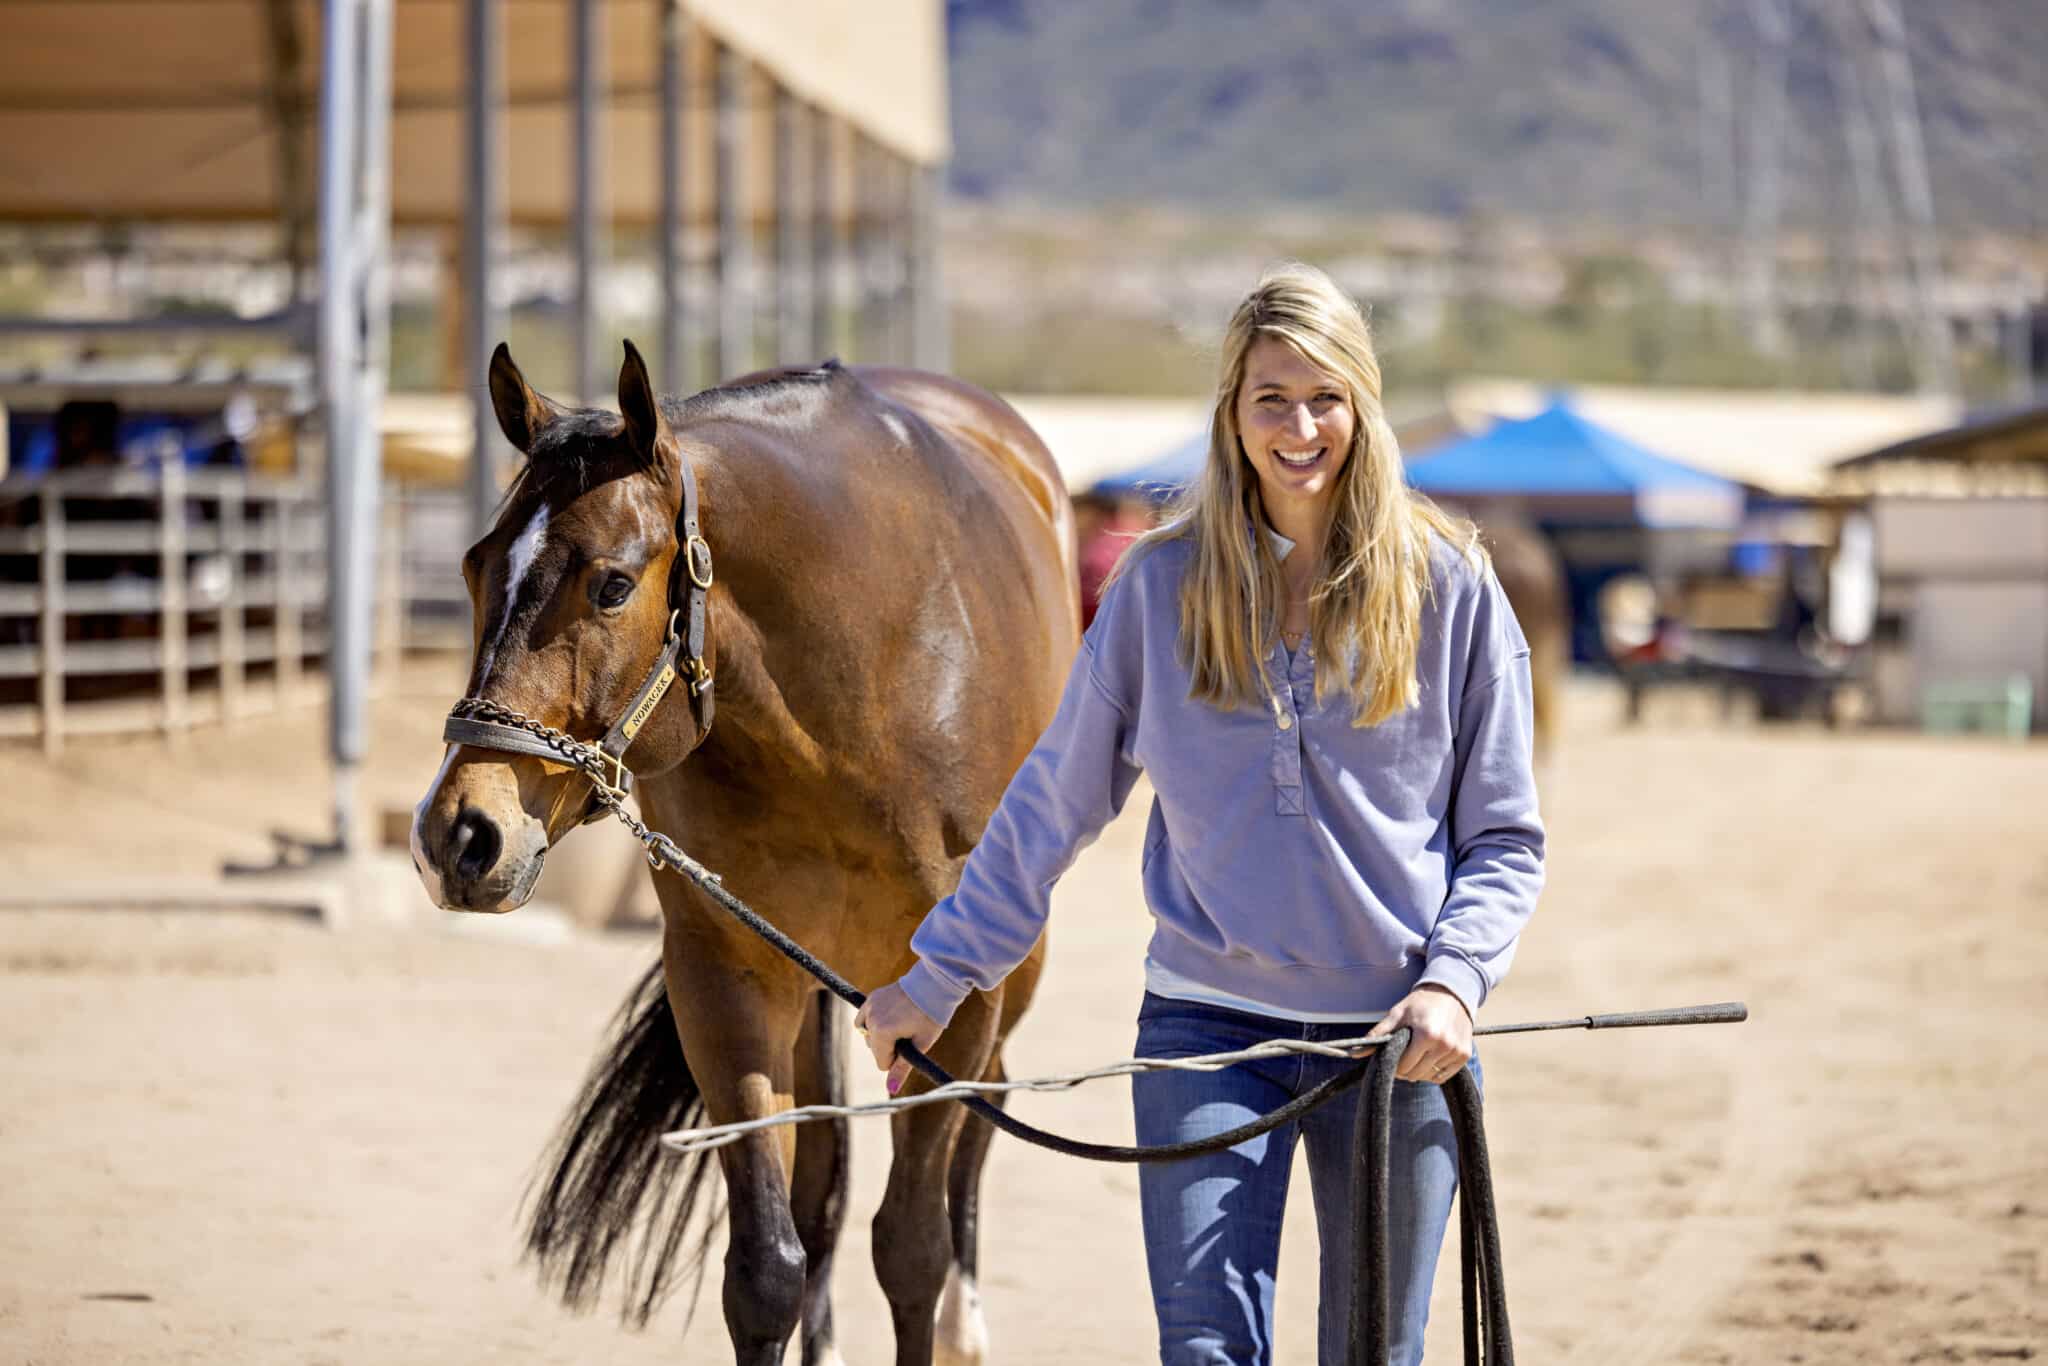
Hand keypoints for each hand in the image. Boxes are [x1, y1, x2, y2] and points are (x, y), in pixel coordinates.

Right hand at [853, 981, 943, 1096]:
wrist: (934, 984)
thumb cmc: (930, 1017)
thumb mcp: (919, 1045)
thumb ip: (902, 1068)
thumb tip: (891, 1090)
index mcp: (882, 1033)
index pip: (882, 1063)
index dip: (898, 1059)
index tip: (911, 1045)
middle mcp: (871, 1019)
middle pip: (874, 1049)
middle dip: (889, 1047)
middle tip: (909, 1033)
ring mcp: (870, 1007)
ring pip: (867, 1034)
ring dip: (880, 1035)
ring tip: (901, 1025)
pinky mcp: (872, 998)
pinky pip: (864, 1018)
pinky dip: (873, 1022)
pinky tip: (889, 1019)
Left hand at [1366, 984, 1473, 1084]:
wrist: (1451, 992)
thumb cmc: (1420, 1003)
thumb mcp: (1397, 1013)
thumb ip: (1378, 1034)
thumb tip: (1355, 1052)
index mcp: (1426, 1034)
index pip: (1404, 1066)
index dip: (1394, 1064)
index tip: (1393, 1056)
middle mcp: (1444, 1045)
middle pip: (1415, 1074)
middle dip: (1405, 1069)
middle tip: (1403, 1055)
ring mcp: (1456, 1051)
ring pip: (1428, 1077)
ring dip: (1419, 1070)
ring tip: (1417, 1053)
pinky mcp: (1464, 1055)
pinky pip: (1443, 1076)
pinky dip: (1433, 1072)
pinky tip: (1429, 1058)